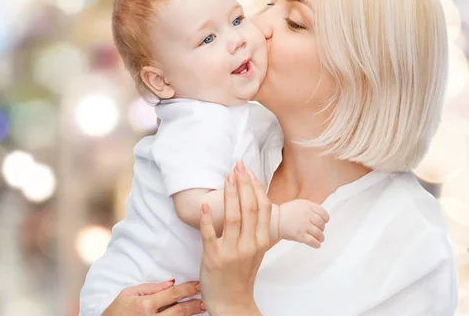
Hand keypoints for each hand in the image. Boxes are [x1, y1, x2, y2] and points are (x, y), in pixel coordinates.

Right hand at [102, 280, 203, 315]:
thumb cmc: (116, 310)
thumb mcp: (129, 293)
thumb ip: (150, 288)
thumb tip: (171, 282)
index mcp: (146, 305)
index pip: (172, 294)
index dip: (187, 289)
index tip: (198, 285)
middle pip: (179, 311)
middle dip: (193, 304)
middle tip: (205, 299)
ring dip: (190, 315)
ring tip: (201, 309)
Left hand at [198, 162, 267, 315]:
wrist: (231, 302)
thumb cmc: (242, 272)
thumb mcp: (256, 250)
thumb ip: (257, 228)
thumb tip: (254, 199)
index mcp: (262, 241)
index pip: (263, 208)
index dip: (256, 187)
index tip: (249, 172)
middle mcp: (249, 245)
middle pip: (250, 208)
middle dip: (244, 184)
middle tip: (238, 166)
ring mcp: (232, 251)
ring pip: (233, 217)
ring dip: (230, 194)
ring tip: (227, 177)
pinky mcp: (213, 257)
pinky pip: (210, 234)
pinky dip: (207, 219)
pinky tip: (205, 205)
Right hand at [277, 200, 329, 248]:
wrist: (274, 219)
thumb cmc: (286, 212)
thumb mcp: (299, 204)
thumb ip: (310, 208)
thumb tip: (320, 215)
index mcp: (307, 206)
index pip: (323, 213)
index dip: (325, 219)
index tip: (324, 222)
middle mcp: (307, 215)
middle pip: (321, 224)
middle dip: (322, 229)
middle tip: (319, 231)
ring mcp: (304, 225)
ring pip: (319, 233)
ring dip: (321, 237)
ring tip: (319, 239)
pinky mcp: (300, 235)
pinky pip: (313, 242)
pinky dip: (317, 244)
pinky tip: (316, 245)